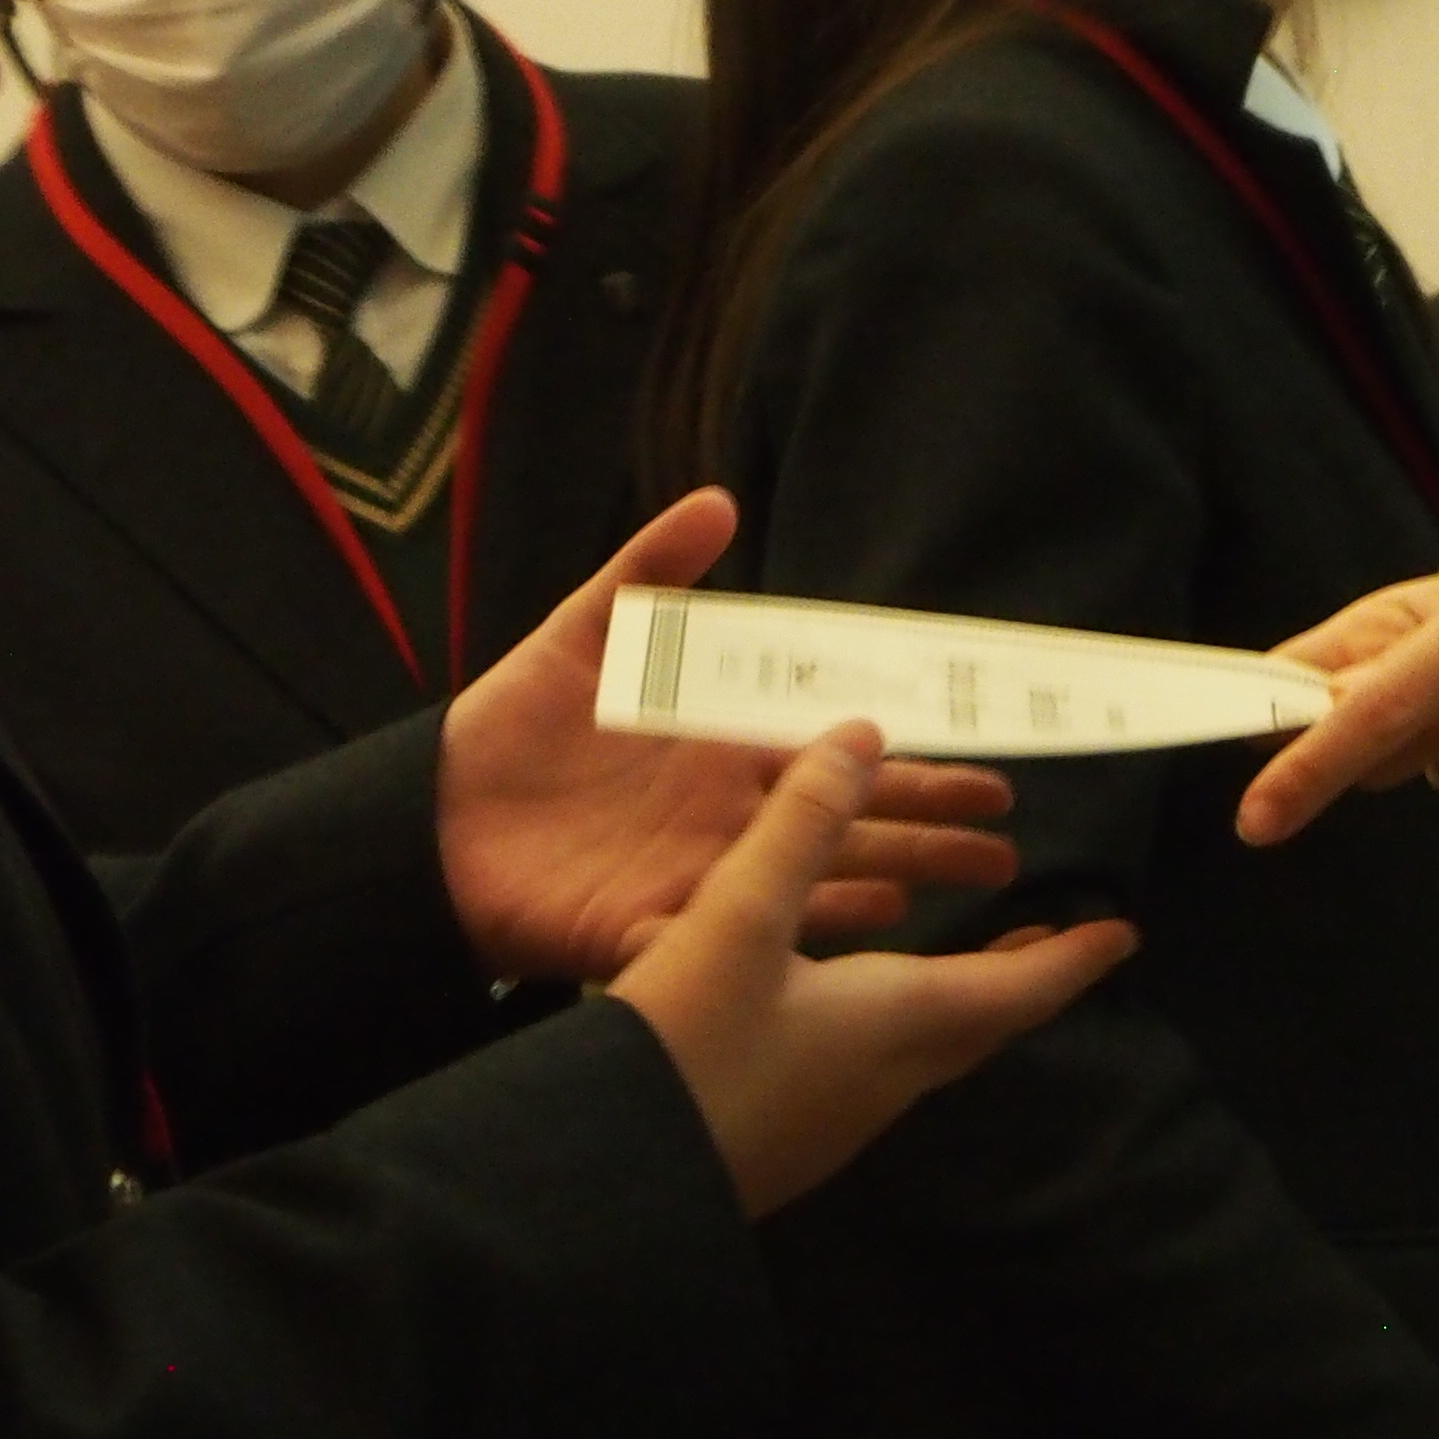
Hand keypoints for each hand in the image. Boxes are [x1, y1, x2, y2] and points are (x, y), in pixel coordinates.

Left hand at [436, 487, 1023, 982]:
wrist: (430, 820)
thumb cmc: (510, 728)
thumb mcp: (585, 632)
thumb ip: (651, 568)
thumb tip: (720, 500)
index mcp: (722, 750)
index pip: (837, 752)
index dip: (911, 759)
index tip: (987, 757)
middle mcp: (728, 818)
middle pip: (847, 822)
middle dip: (929, 828)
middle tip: (1008, 841)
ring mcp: (699, 876)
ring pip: (815, 881)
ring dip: (889, 883)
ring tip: (960, 893)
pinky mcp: (655, 928)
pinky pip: (741, 936)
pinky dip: (800, 937)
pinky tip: (859, 937)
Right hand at [610, 723, 1137, 1212]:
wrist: (603, 1194)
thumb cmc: (686, 1048)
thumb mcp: (737, 916)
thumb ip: (799, 825)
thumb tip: (863, 739)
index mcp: (895, 1025)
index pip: (1015, 991)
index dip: (1071, 958)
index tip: (1124, 934)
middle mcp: (882, 1080)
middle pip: (978, 1023)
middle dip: (1023, 977)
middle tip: (1056, 938)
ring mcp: (832, 1120)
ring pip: (926, 1048)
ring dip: (959, 996)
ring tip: (966, 958)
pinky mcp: (784, 1136)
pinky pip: (872, 1065)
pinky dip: (897, 1019)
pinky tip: (850, 1005)